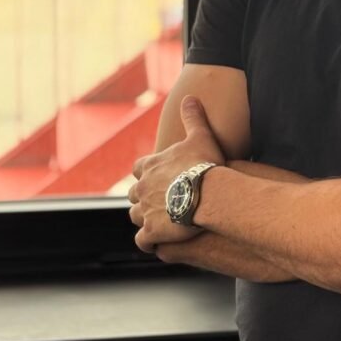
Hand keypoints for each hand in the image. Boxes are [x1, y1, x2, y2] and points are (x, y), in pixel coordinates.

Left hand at [129, 95, 225, 252]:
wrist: (206, 194)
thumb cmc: (203, 165)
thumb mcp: (200, 136)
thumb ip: (193, 117)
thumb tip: (190, 98)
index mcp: (150, 166)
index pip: (139, 168)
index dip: (146, 173)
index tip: (156, 176)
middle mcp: (142, 189)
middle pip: (134, 194)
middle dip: (144, 197)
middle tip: (160, 201)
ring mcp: (145, 211)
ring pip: (136, 216)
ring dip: (144, 218)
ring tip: (159, 222)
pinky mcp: (152, 232)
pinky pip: (143, 241)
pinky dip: (148, 242)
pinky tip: (157, 243)